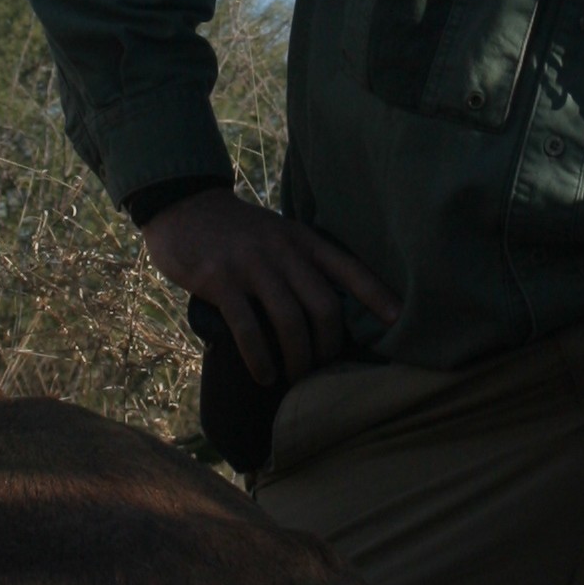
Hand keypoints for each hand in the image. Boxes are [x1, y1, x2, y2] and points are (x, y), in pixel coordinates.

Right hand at [140, 187, 397, 386]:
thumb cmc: (237, 230)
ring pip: (289, 321)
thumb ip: (303, 262)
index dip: (376, 296)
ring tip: (295, 378)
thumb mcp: (278, 233)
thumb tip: (331, 310)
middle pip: (323, 306)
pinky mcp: (219, 280)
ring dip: (298, 359)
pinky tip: (264, 376)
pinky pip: (248, 328)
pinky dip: (260, 359)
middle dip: (329, 346)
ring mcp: (251, 265)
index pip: (348, 268)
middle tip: (323, 369)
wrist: (184, 206)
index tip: (399, 320)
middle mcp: (282, 250)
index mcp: (302, 239)